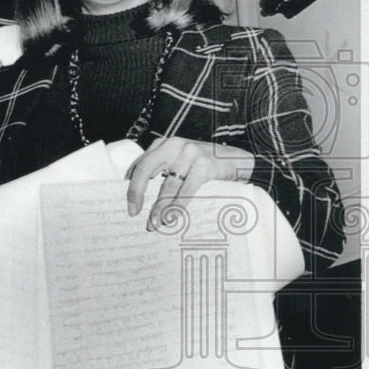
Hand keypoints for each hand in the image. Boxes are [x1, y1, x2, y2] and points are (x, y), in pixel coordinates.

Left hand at [126, 137, 255, 220]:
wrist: (239, 161)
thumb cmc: (206, 166)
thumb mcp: (182, 163)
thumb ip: (165, 173)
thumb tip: (144, 202)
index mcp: (164, 145)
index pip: (140, 164)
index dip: (131, 185)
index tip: (129, 205)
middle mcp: (174, 145)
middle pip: (146, 169)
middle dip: (136, 192)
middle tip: (133, 213)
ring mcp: (190, 154)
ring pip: (167, 185)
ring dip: (159, 207)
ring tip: (154, 223)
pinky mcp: (205, 166)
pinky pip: (186, 190)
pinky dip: (177, 206)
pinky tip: (172, 218)